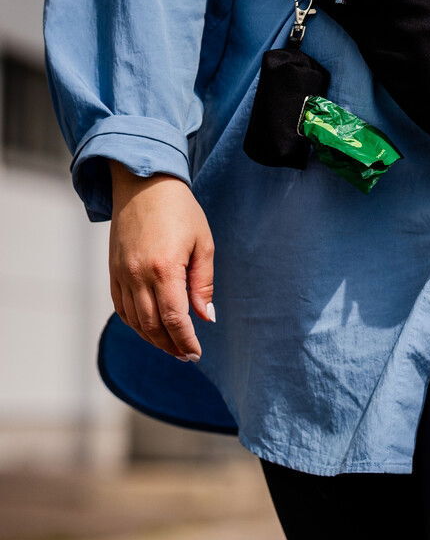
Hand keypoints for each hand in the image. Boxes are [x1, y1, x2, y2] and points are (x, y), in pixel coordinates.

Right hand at [108, 161, 215, 360]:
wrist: (143, 184)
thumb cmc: (180, 211)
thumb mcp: (203, 244)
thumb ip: (203, 284)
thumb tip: (207, 317)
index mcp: (164, 269)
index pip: (174, 318)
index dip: (185, 340)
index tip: (196, 353)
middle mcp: (137, 275)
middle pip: (152, 325)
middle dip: (170, 345)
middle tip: (186, 355)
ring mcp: (121, 273)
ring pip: (134, 320)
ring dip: (152, 338)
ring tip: (171, 346)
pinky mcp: (112, 270)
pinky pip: (120, 306)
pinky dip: (135, 323)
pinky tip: (150, 328)